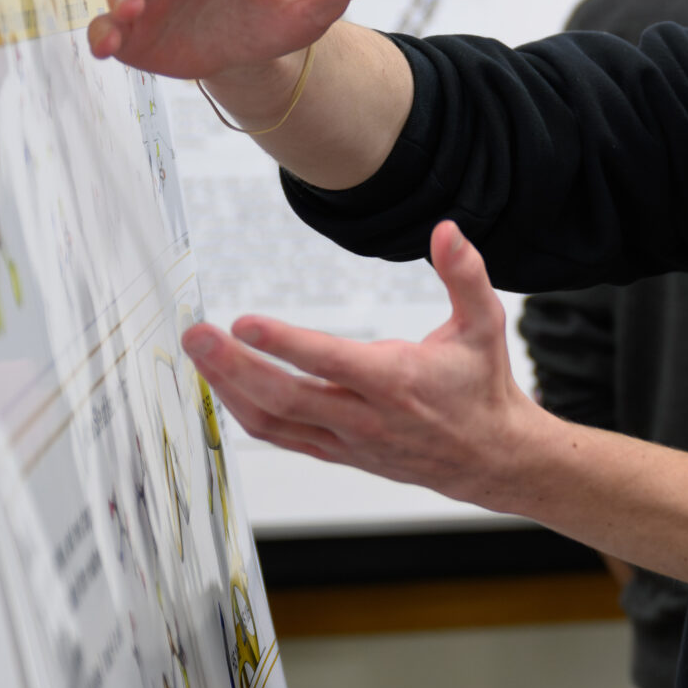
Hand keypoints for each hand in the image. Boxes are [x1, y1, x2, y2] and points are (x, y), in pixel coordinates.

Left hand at [180, 221, 545, 508]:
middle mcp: (367, 416)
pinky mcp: (337, 453)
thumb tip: (446, 230)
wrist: (490, 456)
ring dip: (229, 389)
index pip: (332, 362)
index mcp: (399, 381)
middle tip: (197, 336)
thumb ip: (465, 275)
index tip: (243, 322)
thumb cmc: (482, 384)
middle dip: (234, 366)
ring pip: (274, 421)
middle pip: (286, 396)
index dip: (285, 344)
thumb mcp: (485, 324)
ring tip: (199, 355)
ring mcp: (348, 440)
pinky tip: (223, 385)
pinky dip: (245, 412)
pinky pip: (280, 436)